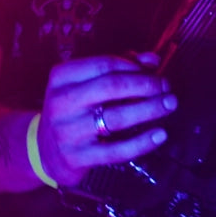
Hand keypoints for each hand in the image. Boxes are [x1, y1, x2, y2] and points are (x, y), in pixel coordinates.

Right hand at [36, 52, 176, 186]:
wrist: (45, 149)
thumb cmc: (73, 109)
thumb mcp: (85, 84)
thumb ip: (119, 68)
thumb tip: (152, 59)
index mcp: (62, 77)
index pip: (105, 64)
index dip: (135, 66)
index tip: (155, 70)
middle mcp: (62, 102)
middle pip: (113, 87)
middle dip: (146, 85)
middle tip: (167, 87)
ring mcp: (68, 131)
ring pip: (117, 116)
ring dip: (150, 109)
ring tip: (170, 104)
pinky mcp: (78, 156)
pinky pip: (117, 150)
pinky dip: (142, 142)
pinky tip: (160, 134)